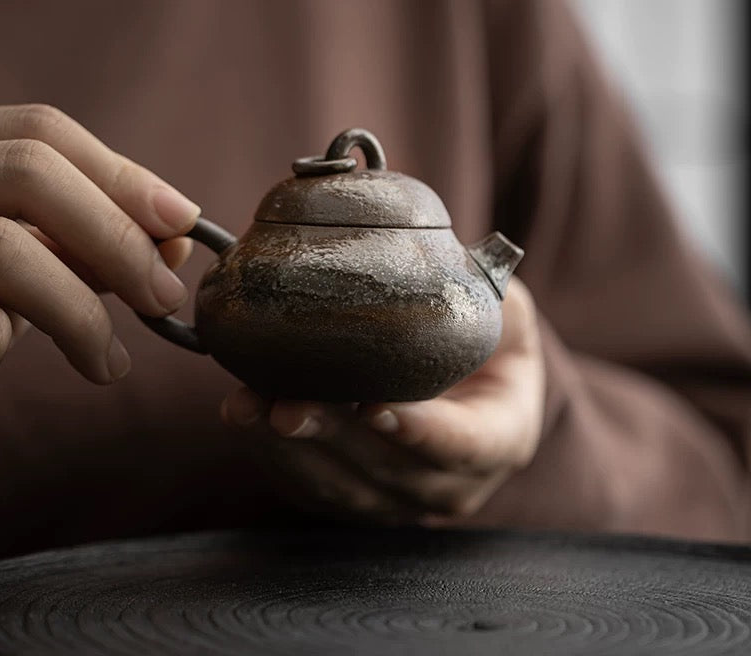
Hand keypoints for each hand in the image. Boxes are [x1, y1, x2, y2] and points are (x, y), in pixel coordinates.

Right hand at [0, 105, 199, 384]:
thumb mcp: (25, 267)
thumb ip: (88, 245)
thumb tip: (179, 237)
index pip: (41, 130)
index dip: (122, 174)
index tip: (183, 221)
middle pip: (31, 170)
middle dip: (118, 238)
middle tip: (165, 298)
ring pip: (3, 245)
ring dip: (81, 313)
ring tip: (110, 364)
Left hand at [221, 277, 544, 523]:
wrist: (471, 387)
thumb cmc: (488, 343)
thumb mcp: (505, 312)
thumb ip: (485, 294)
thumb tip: (442, 254)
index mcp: (500, 438)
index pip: (466, 447)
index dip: (422, 432)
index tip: (375, 406)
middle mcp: (449, 483)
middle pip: (390, 471)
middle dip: (335, 438)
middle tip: (289, 407)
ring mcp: (400, 498)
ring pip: (342, 487)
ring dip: (293, 450)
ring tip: (252, 409)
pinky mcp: (355, 496)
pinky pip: (311, 487)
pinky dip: (273, 455)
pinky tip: (246, 416)